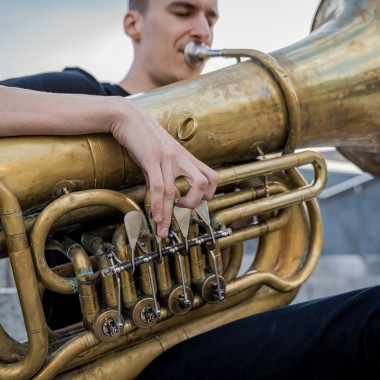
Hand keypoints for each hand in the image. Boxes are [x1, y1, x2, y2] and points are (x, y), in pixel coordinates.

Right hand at [111, 99, 218, 237]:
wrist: (129, 117)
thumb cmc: (145, 137)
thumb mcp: (161, 155)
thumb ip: (164, 174)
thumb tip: (160, 195)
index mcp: (187, 158)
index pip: (212, 176)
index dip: (208, 194)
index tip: (192, 203)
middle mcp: (181, 158)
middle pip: (204, 182)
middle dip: (196, 202)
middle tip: (182, 209)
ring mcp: (167, 158)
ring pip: (175, 190)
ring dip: (169, 213)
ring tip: (163, 228)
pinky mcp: (151, 158)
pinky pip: (157, 186)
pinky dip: (156, 205)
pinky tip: (155, 217)